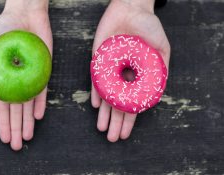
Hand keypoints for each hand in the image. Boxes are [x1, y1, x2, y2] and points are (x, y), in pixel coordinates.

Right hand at [0, 0, 51, 150]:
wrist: (26, 15)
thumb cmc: (5, 28)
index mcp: (1, 79)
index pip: (1, 105)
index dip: (3, 123)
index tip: (5, 137)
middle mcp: (16, 81)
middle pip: (16, 109)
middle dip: (16, 128)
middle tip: (17, 145)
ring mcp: (30, 77)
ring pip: (29, 104)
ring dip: (28, 121)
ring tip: (28, 136)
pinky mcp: (43, 71)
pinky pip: (42, 90)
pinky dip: (40, 103)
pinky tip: (38, 116)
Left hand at [91, 0, 170, 141]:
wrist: (130, 9)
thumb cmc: (149, 26)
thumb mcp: (161, 48)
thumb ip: (160, 68)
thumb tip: (157, 90)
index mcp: (138, 77)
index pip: (132, 103)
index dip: (129, 119)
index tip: (126, 133)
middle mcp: (123, 76)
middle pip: (118, 104)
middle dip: (115, 122)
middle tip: (112, 138)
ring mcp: (110, 70)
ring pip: (106, 96)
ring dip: (104, 113)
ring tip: (102, 128)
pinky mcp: (98, 61)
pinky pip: (96, 80)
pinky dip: (96, 92)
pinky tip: (96, 105)